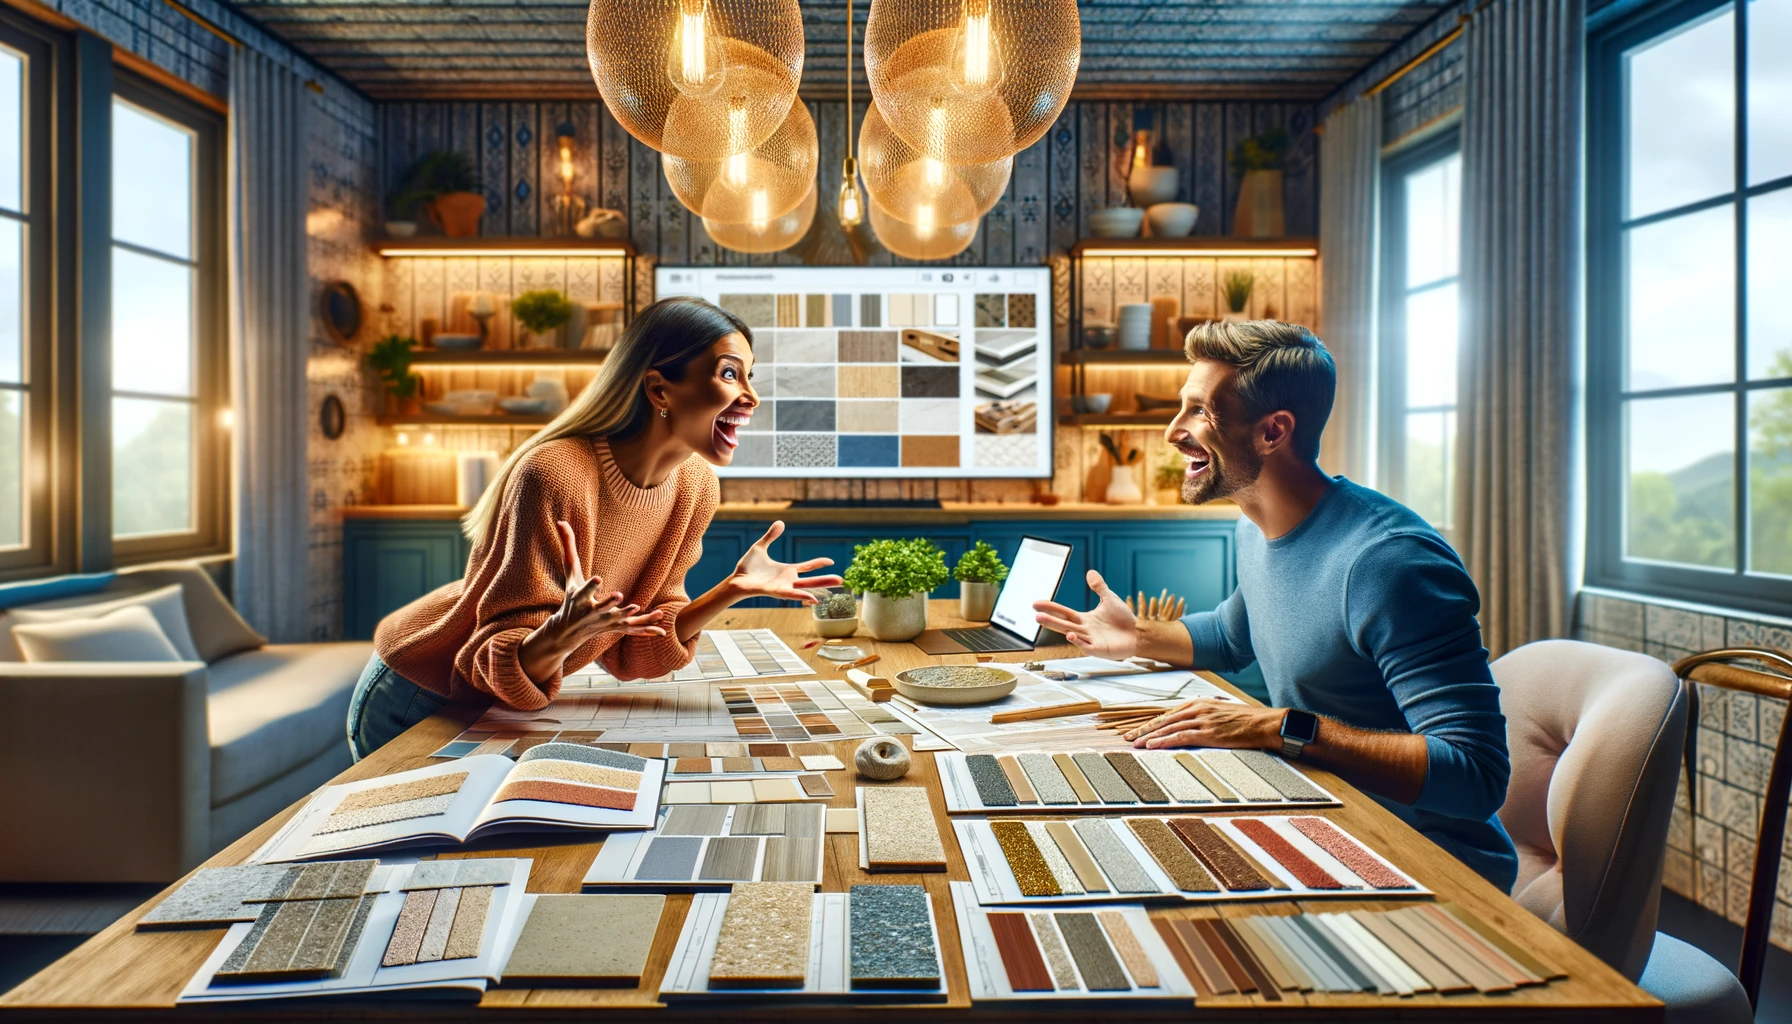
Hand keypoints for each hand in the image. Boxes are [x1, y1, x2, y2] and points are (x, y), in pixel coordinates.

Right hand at [522, 521, 667, 679]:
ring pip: (617, 619)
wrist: (568, 631)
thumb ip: (569, 547)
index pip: (585, 590)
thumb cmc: (571, 598)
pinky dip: (645, 628)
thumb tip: (561, 520)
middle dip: (609, 602)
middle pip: (601, 607)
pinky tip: (661, 629)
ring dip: (627, 614)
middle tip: (619, 595)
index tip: (598, 579)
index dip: (591, 585)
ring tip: (636, 607)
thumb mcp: (570, 574)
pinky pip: (631, 629)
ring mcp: (603, 621)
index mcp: (580, 598)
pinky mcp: (615, 627)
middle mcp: (591, 612)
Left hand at [727, 521, 844, 604]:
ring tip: (834, 586)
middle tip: (842, 580)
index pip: (807, 567)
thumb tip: (780, 522)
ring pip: (805, 588)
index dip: (818, 563)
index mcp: (787, 571)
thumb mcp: (760, 547)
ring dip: (820, 588)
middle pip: (811, 580)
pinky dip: (801, 596)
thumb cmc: (747, 567)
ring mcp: (783, 587)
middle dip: (826, 580)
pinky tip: (812, 598)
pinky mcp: (775, 592)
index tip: (831, 561)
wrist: (736, 580)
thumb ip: (770, 536)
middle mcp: (788, 580)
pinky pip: (791, 594)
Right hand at [1032, 570, 1138, 658]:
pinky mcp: (1100, 649)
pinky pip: (1087, 647)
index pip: (1064, 612)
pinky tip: (1072, 636)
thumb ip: (1099, 587)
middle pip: (1064, 624)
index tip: (1036, 604)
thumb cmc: (1123, 619)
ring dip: (1062, 630)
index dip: (1051, 608)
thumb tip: (1090, 572)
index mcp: (1084, 619)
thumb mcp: (1109, 599)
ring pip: (1073, 635)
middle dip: (1050, 620)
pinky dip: (1078, 642)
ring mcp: (1091, 641)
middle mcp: (1085, 630)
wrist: (1139, 633)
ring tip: (1052, 625)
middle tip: (1036, 616)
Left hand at [1122, 699, 1285, 750]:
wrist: (1262, 723)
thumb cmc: (1245, 720)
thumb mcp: (1220, 712)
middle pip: (1164, 719)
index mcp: (1199, 703)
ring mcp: (1202, 721)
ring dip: (1149, 736)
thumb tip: (1190, 725)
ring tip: (1135, 743)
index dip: (1152, 722)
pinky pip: (1180, 737)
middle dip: (1144, 729)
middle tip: (1128, 737)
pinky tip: (1152, 745)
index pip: (1169, 713)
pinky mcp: (1208, 733)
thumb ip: (1204, 716)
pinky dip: (1164, 741)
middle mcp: (1197, 709)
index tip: (1138, 729)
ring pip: (1168, 728)